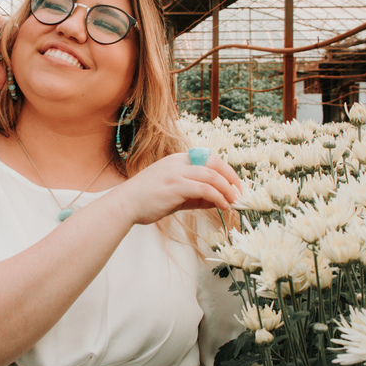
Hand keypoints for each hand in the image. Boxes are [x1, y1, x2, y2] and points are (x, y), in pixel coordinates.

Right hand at [114, 151, 242, 226]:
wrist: (125, 204)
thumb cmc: (148, 200)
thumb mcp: (176, 194)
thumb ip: (196, 195)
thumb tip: (218, 201)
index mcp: (179, 159)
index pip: (210, 159)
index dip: (226, 171)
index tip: (236, 185)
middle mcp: (179, 162)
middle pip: (214, 163)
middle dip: (231, 178)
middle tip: (240, 193)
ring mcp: (177, 173)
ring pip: (212, 176)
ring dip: (227, 190)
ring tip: (233, 202)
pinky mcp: (176, 186)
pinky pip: (205, 189)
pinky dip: (218, 198)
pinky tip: (223, 207)